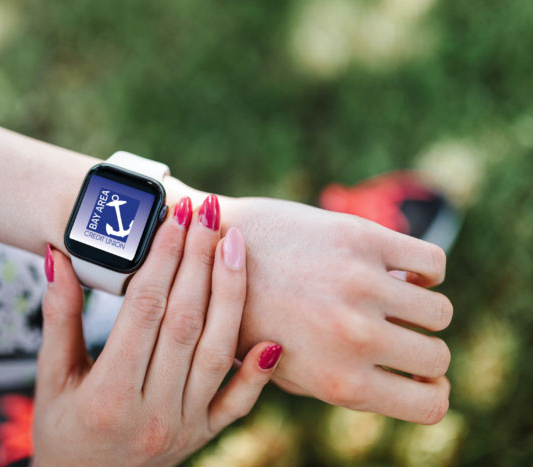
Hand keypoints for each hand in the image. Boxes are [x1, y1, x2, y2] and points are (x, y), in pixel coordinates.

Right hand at [33, 197, 281, 465]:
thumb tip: (59, 258)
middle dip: (198, 261)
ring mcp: (183, 426)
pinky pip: (237, 404)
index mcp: (107, 396)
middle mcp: (152, 412)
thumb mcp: (51, 377)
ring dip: (230, 295)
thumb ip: (58, 318)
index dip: (160, 259)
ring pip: (216, 351)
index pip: (143, 312)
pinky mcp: (203, 435)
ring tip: (236, 244)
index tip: (172, 217)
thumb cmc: (61, 430)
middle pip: (184, 322)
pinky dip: (257, 374)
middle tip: (207, 213)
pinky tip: (275, 338)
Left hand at [223, 197, 451, 423]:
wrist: (211, 252)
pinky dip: (425, 270)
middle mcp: (356, 336)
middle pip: (438, 357)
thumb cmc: (248, 317)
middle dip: (422, 350)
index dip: (429, 390)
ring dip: (421, 308)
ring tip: (392, 299)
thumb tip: (406, 381)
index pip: (431, 405)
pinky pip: (433, 262)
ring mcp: (360, 284)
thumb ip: (341, 384)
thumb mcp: (284, 372)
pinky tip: (396, 269)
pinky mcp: (359, 238)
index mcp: (338, 381)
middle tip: (397, 332)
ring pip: (440, 310)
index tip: (416, 375)